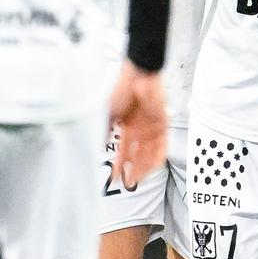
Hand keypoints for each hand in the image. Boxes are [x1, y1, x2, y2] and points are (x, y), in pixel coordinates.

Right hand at [108, 64, 167, 186]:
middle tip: (127, 183)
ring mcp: (152, 128)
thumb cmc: (121, 90)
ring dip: (143, 168)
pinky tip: (150, 167)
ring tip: (135, 179)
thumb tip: (95, 146)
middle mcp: (140, 130)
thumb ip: (102, 129)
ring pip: (149, 154)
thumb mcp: (107, 112)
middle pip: (138, 156)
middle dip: (132, 171)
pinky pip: (162, 146)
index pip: (123, 151)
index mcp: (127, 127)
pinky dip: (156, 158)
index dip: (118, 165)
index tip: (113, 178)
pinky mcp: (162, 125)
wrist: (138, 75)